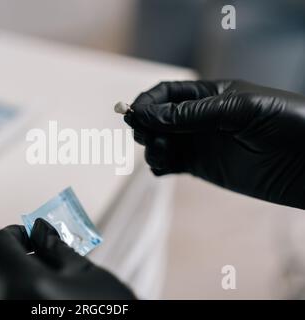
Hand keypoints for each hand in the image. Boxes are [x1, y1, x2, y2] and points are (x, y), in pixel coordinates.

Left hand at [0, 218, 135, 298]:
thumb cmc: (106, 313)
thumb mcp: (88, 274)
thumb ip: (58, 249)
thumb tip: (40, 232)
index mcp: (22, 285)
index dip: (14, 234)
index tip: (32, 235)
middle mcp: (4, 306)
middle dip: (20, 258)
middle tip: (50, 260)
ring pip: (0, 290)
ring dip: (20, 279)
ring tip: (54, 287)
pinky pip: (7, 306)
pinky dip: (22, 298)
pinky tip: (48, 304)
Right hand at [125, 80, 304, 208]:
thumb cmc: (284, 123)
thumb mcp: (240, 109)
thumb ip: (194, 113)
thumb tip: (149, 116)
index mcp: (209, 95)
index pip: (167, 92)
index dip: (148, 101)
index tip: (136, 115)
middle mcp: (200, 118)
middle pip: (158, 117)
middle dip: (145, 124)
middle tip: (145, 135)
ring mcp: (199, 144)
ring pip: (160, 141)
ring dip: (151, 146)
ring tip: (160, 153)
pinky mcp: (201, 167)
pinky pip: (170, 164)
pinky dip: (159, 165)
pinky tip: (162, 168)